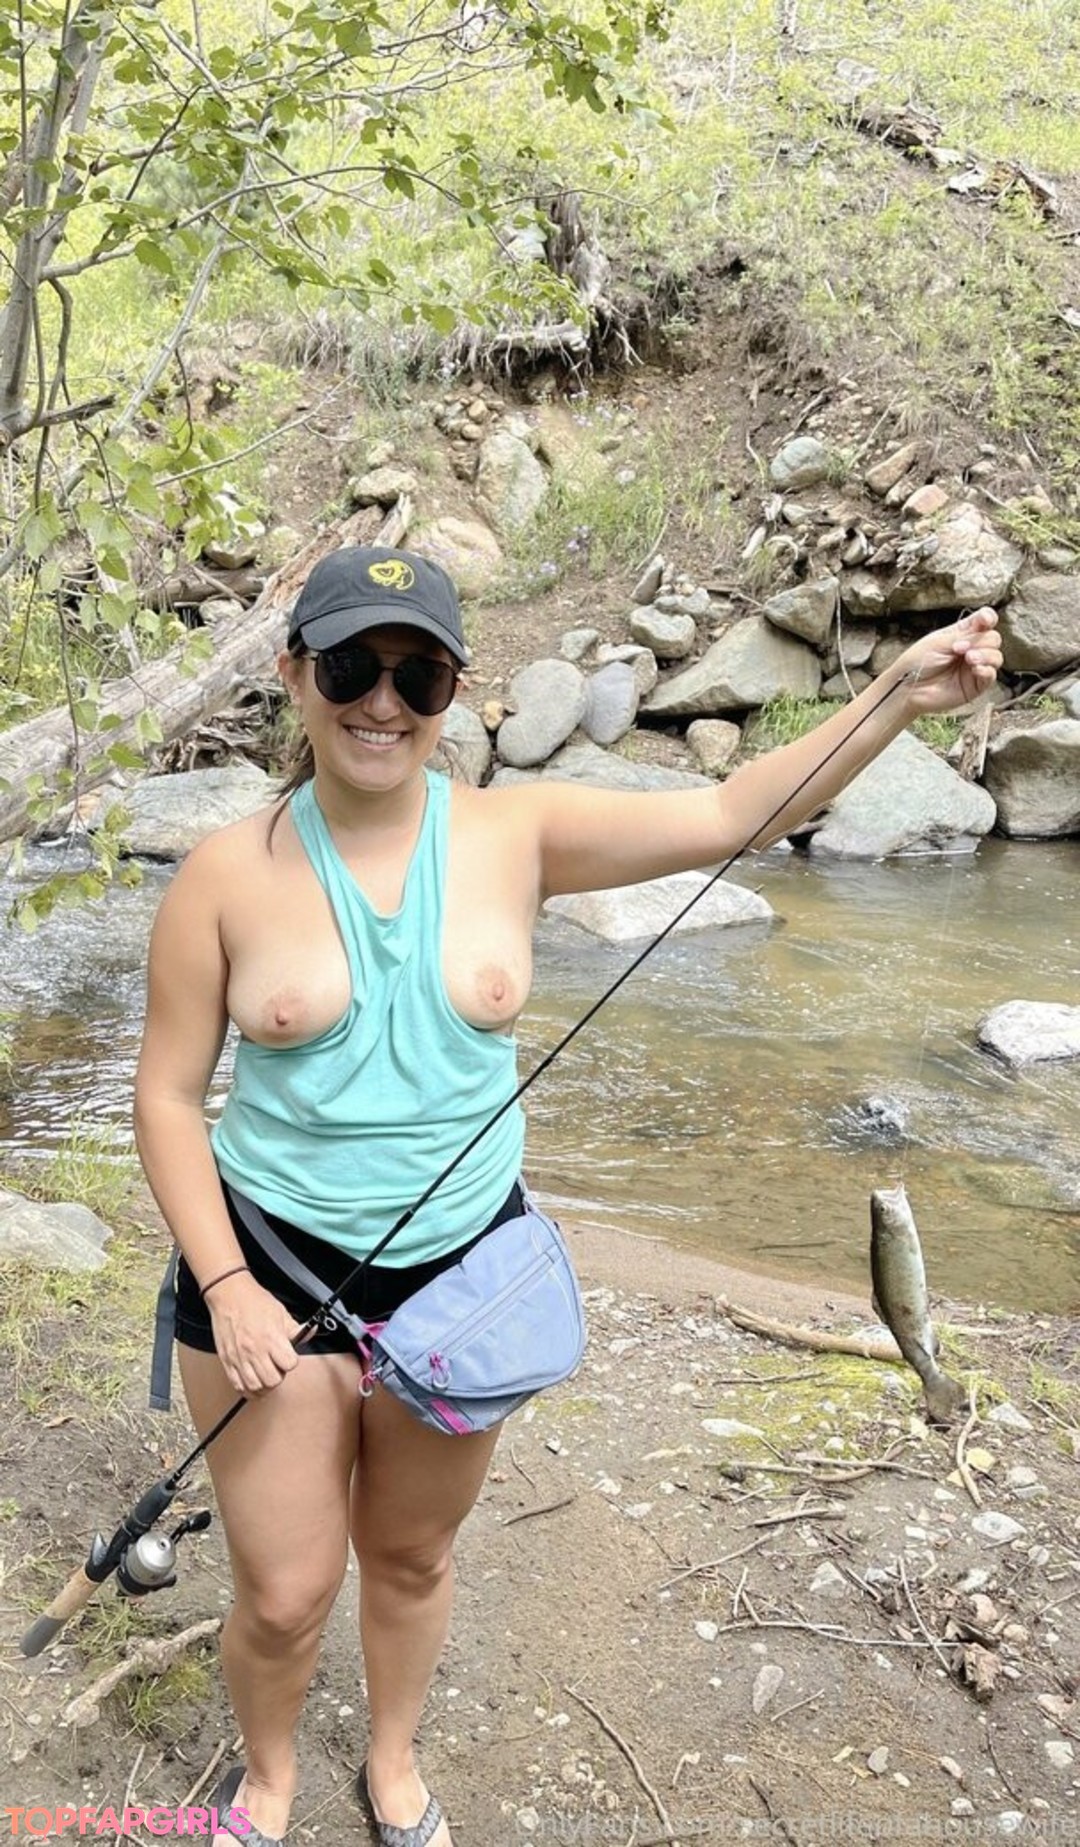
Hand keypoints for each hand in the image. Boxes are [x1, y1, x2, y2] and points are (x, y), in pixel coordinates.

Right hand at [206, 1272, 304, 1395]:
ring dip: (264, 1385)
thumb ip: (296, 1329)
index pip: (289, 1364)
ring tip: (265, 1375)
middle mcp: (255, 1350)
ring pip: (255, 1387)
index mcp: (271, 1338)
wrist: (229, 1295)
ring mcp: (240, 1357)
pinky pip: (238, 1385)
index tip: (288, 1357)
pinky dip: (247, 1388)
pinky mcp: (227, 1361)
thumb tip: (310, 1332)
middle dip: (278, 1376)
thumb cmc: (253, 1302)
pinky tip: (252, 1381)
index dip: (291, 1362)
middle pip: (272, 1380)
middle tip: (276, 1367)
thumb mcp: (281, 1312)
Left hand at [892, 607, 1002, 713]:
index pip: (984, 621)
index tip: (986, 620)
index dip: (988, 618)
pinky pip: (991, 675)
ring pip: (996, 656)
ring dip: (985, 655)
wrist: (908, 688)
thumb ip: (965, 635)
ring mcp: (974, 667)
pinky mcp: (975, 686)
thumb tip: (987, 629)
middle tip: (958, 648)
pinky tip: (974, 668)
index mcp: (962, 634)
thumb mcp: (939, 642)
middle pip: (993, 638)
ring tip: (968, 658)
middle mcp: (971, 649)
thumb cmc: (918, 662)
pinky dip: (986, 669)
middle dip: (979, 641)